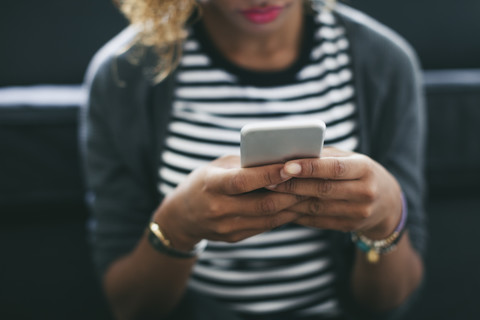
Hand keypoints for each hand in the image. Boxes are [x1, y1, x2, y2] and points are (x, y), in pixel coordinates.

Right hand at [154, 155, 304, 249]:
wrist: (181, 216)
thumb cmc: (203, 182)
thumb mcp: (217, 167)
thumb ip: (244, 165)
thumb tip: (279, 159)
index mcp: (211, 185)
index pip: (243, 181)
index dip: (269, 175)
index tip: (291, 166)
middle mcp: (218, 209)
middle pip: (262, 203)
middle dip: (291, 192)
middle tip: (313, 181)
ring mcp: (226, 227)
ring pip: (268, 218)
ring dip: (292, 206)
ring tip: (310, 193)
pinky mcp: (234, 237)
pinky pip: (264, 227)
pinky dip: (282, 215)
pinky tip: (295, 205)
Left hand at [267, 148, 402, 238]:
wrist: (387, 204)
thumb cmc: (360, 172)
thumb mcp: (351, 159)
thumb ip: (325, 156)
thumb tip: (291, 153)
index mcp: (365, 169)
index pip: (334, 168)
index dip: (309, 168)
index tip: (285, 166)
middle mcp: (365, 192)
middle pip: (322, 190)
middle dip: (293, 185)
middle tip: (268, 181)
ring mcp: (358, 213)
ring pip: (317, 207)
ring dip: (291, 201)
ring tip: (270, 193)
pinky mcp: (349, 226)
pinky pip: (317, 221)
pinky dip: (298, 214)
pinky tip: (281, 207)